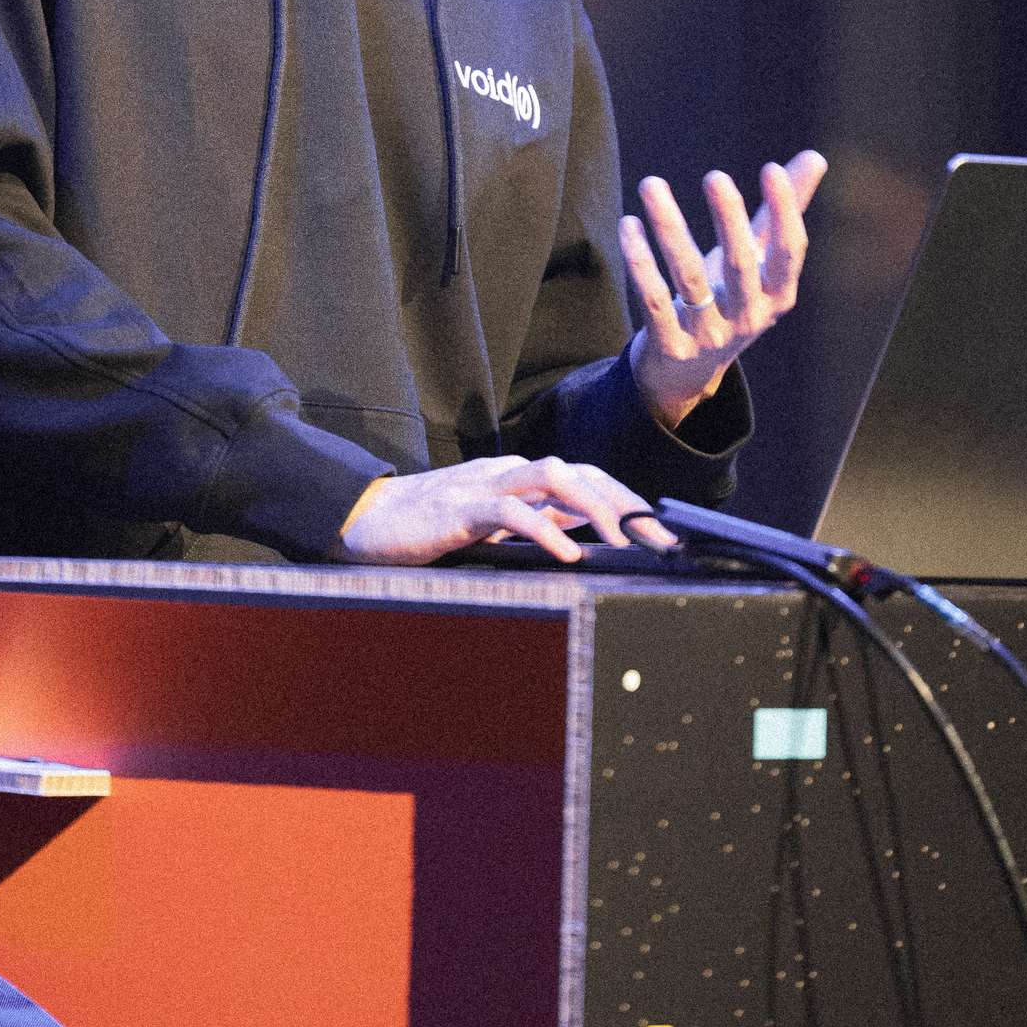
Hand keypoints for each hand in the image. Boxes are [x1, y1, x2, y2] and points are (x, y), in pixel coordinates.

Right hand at [339, 456, 679, 566]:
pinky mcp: (460, 508)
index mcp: (517, 481)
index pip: (585, 479)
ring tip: (623, 541)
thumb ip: (530, 527)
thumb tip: (580, 540)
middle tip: (660, 539)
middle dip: (626, 502)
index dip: (626, 501)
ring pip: (553, 476)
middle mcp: (508, 475)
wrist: (365, 520)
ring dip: (594, 506)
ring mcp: (484, 486)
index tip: (661, 534)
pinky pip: (511, 510)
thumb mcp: (490, 529)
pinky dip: (544, 531)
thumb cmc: (425, 529)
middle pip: (581, 471)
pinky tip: (568, 555)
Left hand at [622, 150, 827, 428]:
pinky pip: (653, 299)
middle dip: (729, 219)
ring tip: (651, 184)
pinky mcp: (671, 345)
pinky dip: (640, 262)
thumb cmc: (728, 300)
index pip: (790, 251)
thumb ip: (780, 212)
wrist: (687, 372)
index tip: (771, 169)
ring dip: (670, 228)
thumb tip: (815, 157)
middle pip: (740, 265)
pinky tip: (629, 224)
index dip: (785, 211)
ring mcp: (709, 335)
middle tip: (715, 176)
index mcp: (777, 294)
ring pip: (688, 278)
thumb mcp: (758, 261)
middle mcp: (749, 317)